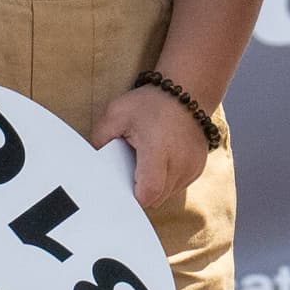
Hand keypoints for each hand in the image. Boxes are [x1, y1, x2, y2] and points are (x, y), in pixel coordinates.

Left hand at [88, 83, 209, 212]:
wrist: (187, 90)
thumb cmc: (150, 102)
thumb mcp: (116, 113)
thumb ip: (99, 138)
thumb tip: (92, 163)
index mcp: (158, 149)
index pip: (148, 192)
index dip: (132, 196)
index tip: (121, 186)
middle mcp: (180, 162)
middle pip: (155, 198)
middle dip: (139, 190)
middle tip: (130, 169)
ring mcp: (192, 167)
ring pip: (166, 196)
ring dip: (153, 187)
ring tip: (146, 163)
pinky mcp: (197, 169)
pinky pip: (176, 187)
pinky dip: (165, 181)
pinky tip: (159, 161)